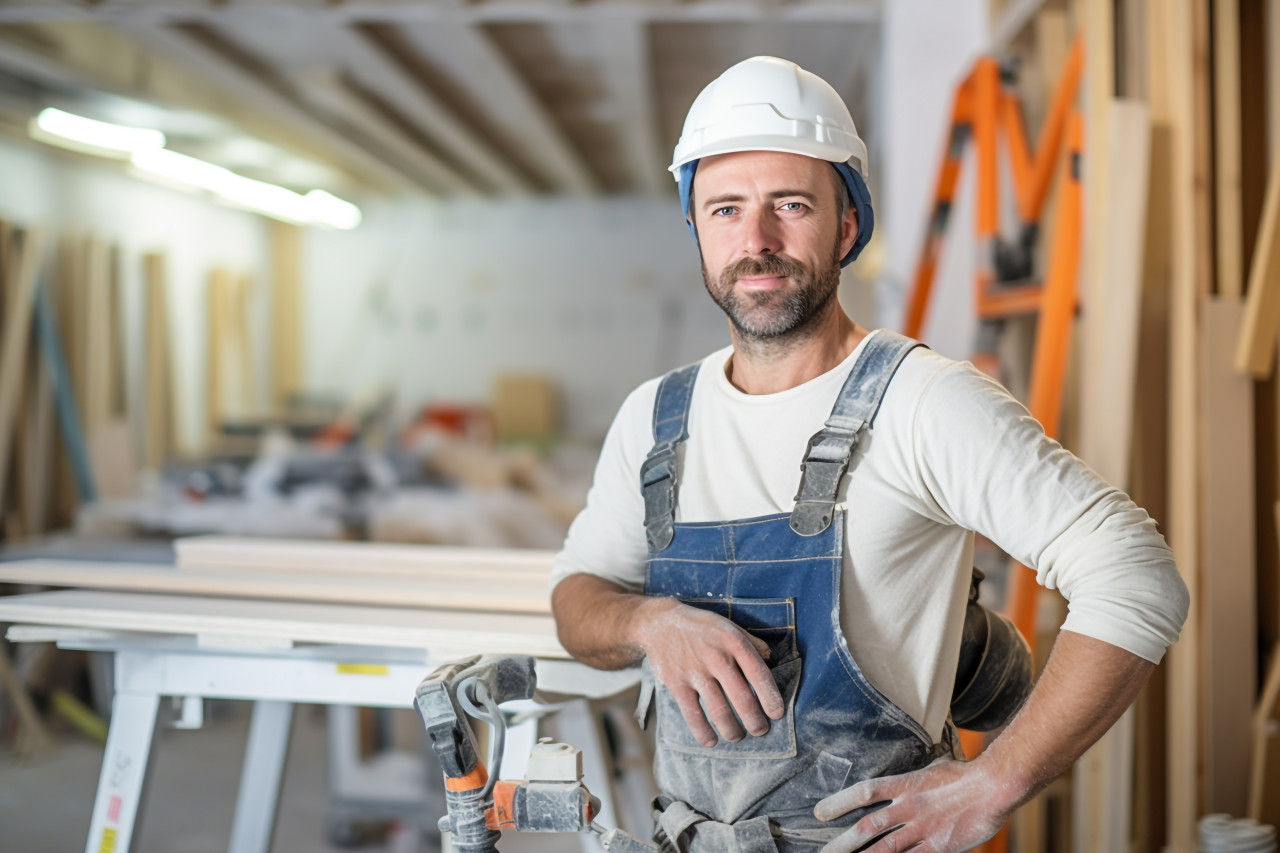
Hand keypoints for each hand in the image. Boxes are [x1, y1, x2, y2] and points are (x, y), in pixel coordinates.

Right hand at [635, 597, 784, 746]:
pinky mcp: (676, 683)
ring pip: (720, 711)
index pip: (759, 674)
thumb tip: (770, 659)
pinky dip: (703, 732)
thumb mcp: (728, 625)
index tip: (777, 715)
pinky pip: (693, 714)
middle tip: (760, 731)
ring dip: (732, 731)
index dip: (770, 698)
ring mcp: (695, 671)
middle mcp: (716, 657)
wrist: (659, 623)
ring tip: (737, 736)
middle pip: (742, 698)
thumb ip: (750, 642)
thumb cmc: (701, 627)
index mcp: (733, 641)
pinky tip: (711, 741)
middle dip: (755, 721)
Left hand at [813, 756, 1011, 852]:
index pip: (864, 793)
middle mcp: (908, 808)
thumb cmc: (966, 775)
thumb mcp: (933, 767)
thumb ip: (915, 777)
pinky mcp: (937, 846)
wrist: (992, 787)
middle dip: (841, 842)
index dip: (839, 803)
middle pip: (867, 827)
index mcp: (905, 785)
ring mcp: (922, 829)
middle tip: (821, 851)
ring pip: (884, 849)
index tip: (820, 812)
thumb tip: (905, 777)